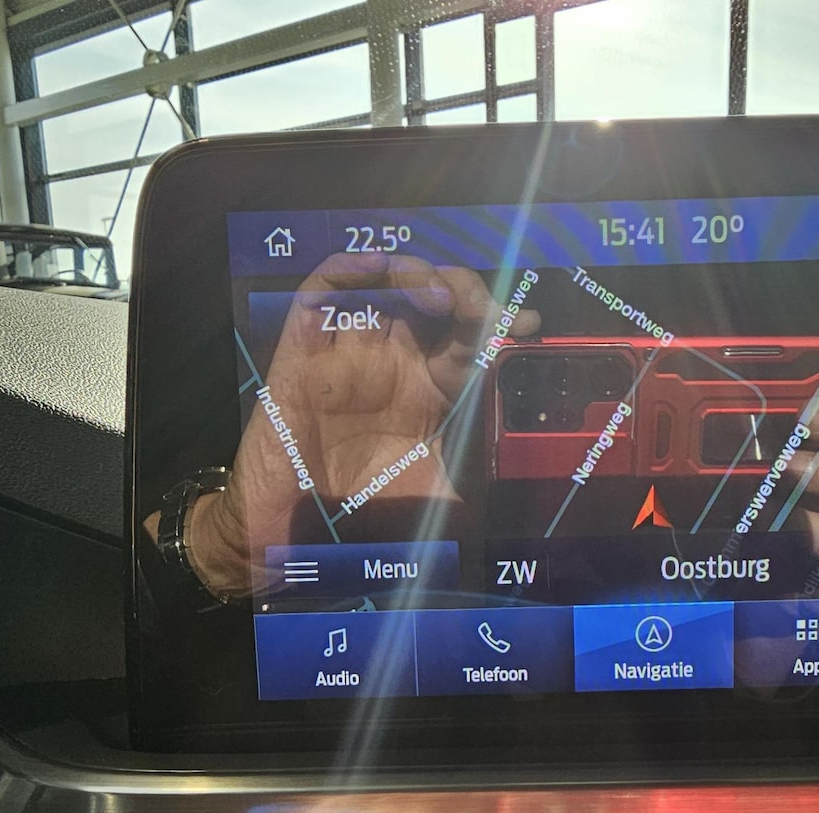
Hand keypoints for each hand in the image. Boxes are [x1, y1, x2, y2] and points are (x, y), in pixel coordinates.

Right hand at [147, 253, 537, 597]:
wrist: (291, 540)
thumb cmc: (362, 523)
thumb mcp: (440, 502)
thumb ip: (479, 482)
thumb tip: (526, 475)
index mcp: (430, 395)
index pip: (470, 342)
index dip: (499, 326)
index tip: (526, 324)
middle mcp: (393, 367)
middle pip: (432, 303)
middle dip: (463, 291)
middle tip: (481, 307)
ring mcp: (348, 355)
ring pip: (382, 286)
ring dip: (413, 274)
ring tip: (437, 295)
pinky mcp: (303, 353)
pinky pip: (320, 295)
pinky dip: (346, 270)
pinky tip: (375, 267)